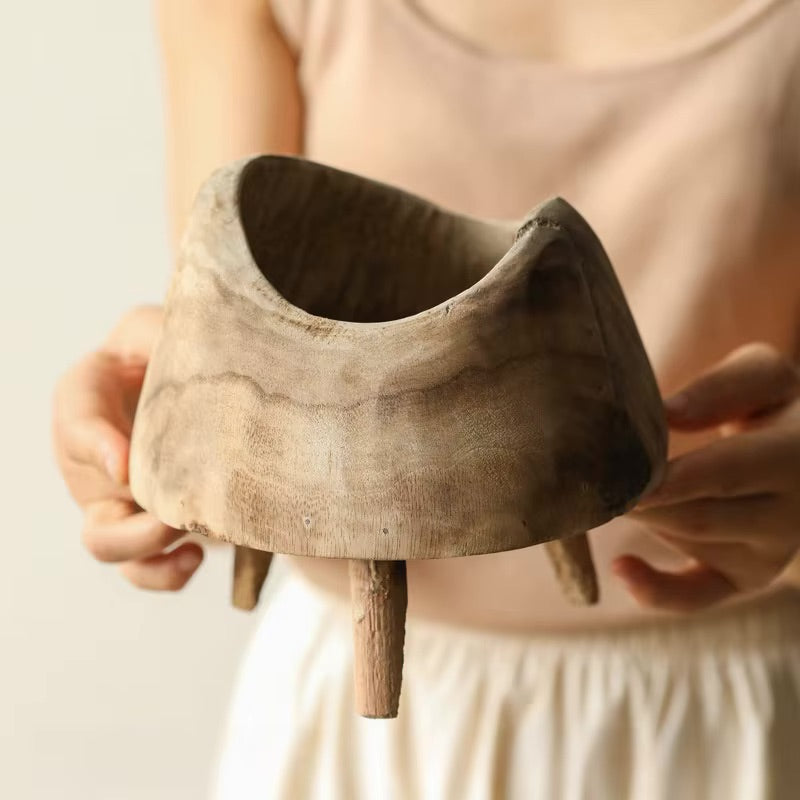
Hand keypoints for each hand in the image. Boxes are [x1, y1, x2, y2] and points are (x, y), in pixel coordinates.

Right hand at [53, 306, 203, 589]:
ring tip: (192, 547)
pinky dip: (165, 573)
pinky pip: (141, 566)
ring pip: (108, 545)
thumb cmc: (170, 350)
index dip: (97, 446)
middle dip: (133, 522)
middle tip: (174, 515)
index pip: (78, 418)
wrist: (187, 381)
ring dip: (148, 553)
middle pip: (90, 501)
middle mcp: (91, 456)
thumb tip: (182, 359)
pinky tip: (198, 556)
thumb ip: (157, 333)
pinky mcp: (144, 519)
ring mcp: (113, 495)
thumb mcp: (160, 326)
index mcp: (87, 394)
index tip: (126, 465)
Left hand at [613, 342, 799, 612]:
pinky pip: (699, 596)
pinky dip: (657, 591)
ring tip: (596, 489)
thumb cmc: (769, 403)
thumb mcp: (763, 376)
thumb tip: (668, 413)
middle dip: (637, 501)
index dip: (667, 479)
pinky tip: (621, 568)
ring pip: (686, 539)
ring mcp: (769, 552)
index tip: (614, 477)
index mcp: (795, 454)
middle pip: (696, 516)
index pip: (725, 472)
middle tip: (581, 483)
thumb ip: (722, 388)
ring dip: (640, 516)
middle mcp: (792, 514)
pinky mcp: (747, 576)